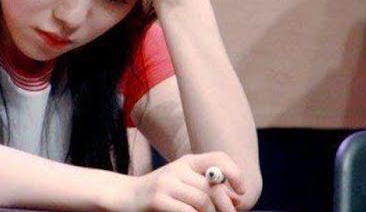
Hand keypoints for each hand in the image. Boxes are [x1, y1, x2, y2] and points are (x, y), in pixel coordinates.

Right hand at [114, 152, 244, 211]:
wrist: (125, 197)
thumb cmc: (160, 195)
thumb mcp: (182, 184)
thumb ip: (206, 188)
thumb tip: (236, 199)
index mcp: (186, 162)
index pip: (218, 158)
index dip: (235, 173)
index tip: (241, 192)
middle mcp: (177, 168)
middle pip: (213, 186)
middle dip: (226, 206)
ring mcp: (166, 183)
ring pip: (203, 201)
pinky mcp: (157, 199)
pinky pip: (187, 211)